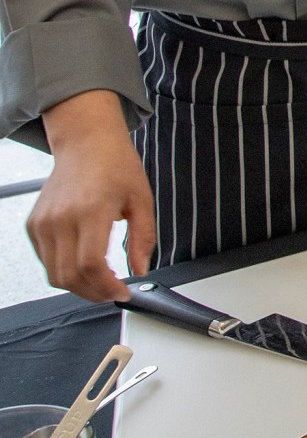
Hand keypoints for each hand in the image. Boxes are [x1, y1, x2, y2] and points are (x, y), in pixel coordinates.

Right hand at [28, 91, 153, 302]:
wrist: (87, 144)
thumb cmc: (116, 166)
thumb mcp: (142, 199)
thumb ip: (143, 237)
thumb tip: (141, 269)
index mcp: (91, 210)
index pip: (90, 264)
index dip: (106, 287)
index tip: (121, 292)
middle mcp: (61, 218)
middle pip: (69, 276)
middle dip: (93, 293)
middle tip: (112, 292)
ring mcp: (43, 223)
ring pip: (54, 273)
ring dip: (78, 286)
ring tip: (101, 281)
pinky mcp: (33, 225)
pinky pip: (46, 260)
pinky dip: (64, 270)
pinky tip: (85, 265)